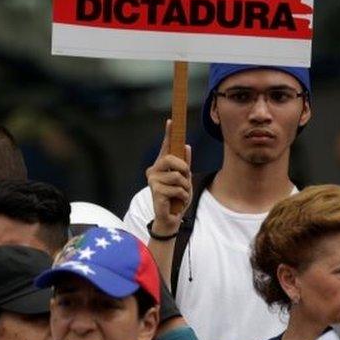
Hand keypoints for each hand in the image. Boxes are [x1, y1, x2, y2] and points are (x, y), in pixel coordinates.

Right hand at [145, 119, 192, 236]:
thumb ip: (185, 165)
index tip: (171, 121)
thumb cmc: (176, 198)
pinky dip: (183, 196)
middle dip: (183, 169)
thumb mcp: (184, 180)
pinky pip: (177, 188)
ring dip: (185, 187)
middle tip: (186, 178)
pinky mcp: (155, 191)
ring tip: (181, 194)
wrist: (170, 218)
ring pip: (177, 176)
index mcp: (161, 165)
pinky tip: (177, 201)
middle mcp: (154, 170)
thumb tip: (186, 146)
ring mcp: (152, 181)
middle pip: (171, 159)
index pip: (165, 147)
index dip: (168, 134)